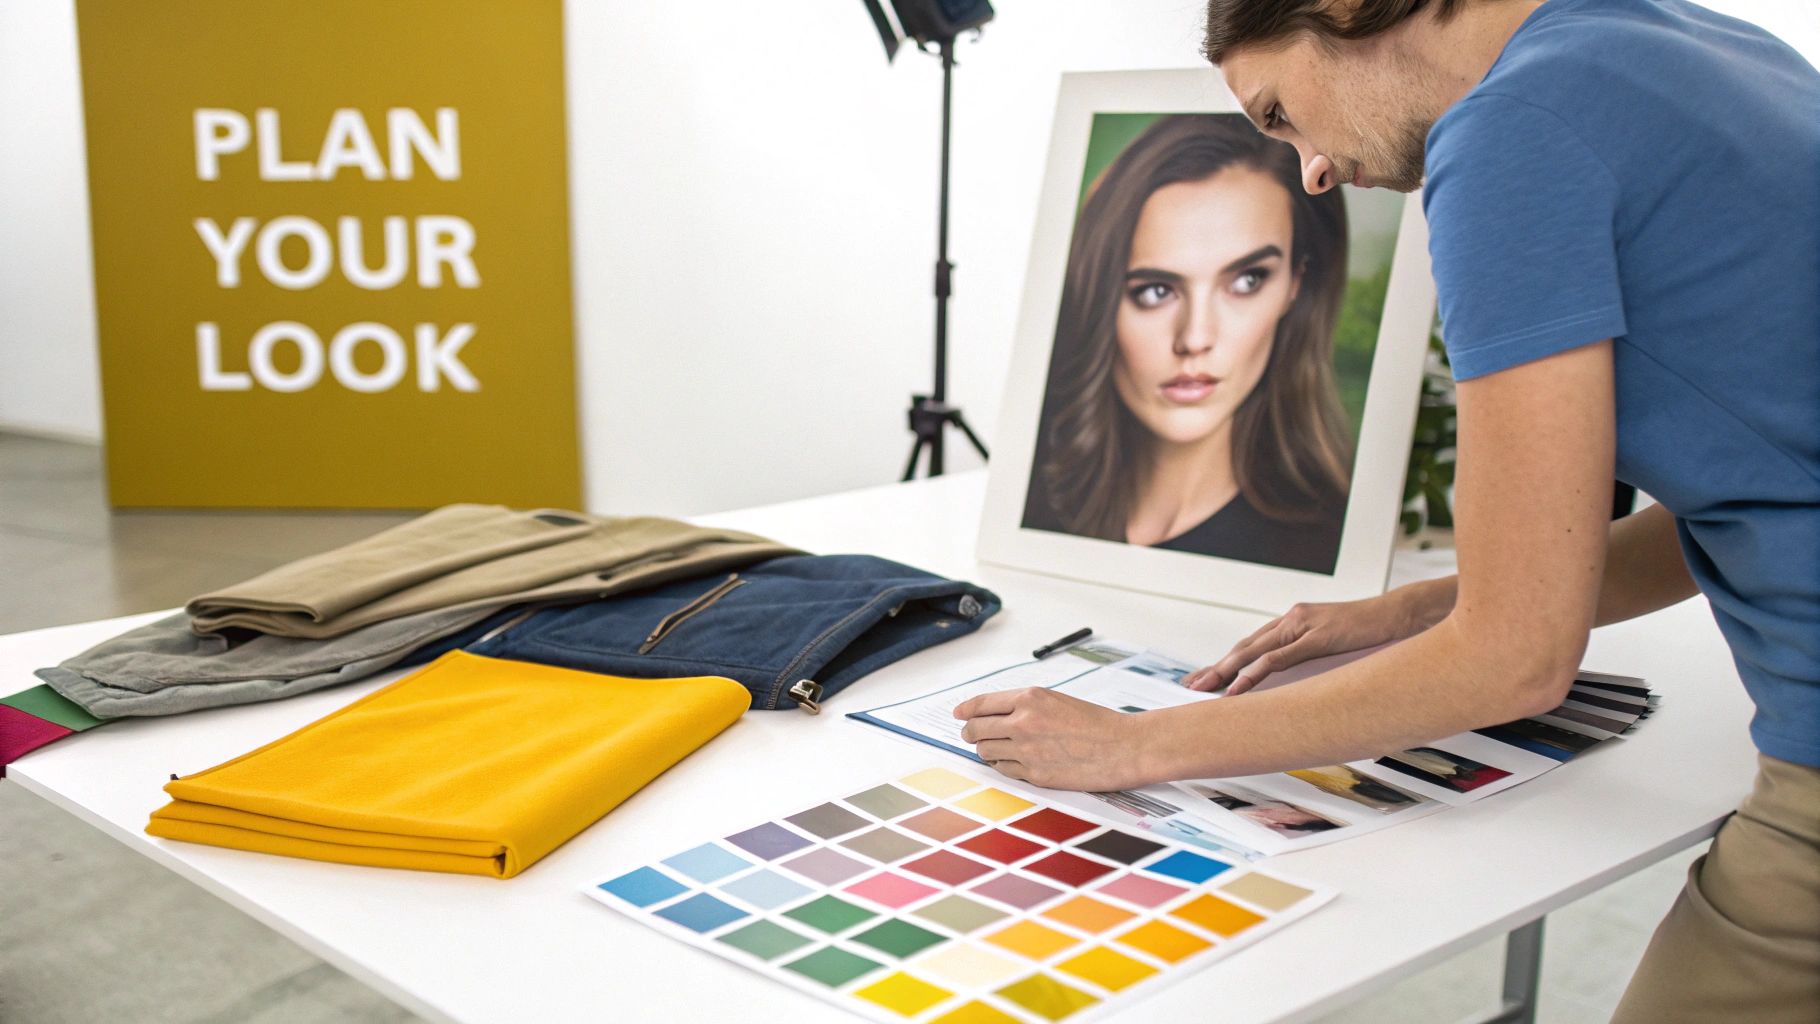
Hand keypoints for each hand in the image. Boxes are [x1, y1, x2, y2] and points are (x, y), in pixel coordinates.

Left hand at [954, 687, 1146, 790]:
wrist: (1122, 747)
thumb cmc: (1096, 723)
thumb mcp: (1056, 701)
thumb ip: (1025, 706)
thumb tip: (995, 714)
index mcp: (1030, 699)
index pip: (982, 704)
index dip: (966, 710)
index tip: (958, 714)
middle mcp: (1024, 723)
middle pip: (977, 729)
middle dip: (970, 732)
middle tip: (971, 734)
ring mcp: (1027, 751)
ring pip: (986, 752)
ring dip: (985, 750)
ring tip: (993, 748)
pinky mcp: (1034, 775)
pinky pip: (1004, 770)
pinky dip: (1002, 765)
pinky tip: (1010, 761)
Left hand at [1183, 583, 1449, 694]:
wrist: (1403, 612)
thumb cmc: (1374, 632)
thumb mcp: (1336, 646)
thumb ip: (1315, 659)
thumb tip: (1303, 686)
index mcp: (1294, 622)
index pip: (1252, 645)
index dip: (1226, 663)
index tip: (1205, 678)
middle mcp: (1292, 620)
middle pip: (1243, 647)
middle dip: (1215, 667)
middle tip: (1189, 685)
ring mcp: (1303, 626)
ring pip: (1253, 651)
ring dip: (1225, 672)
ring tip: (1203, 689)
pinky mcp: (1317, 636)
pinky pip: (1278, 658)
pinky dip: (1254, 674)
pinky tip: (1237, 688)